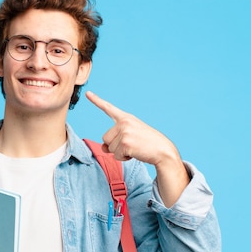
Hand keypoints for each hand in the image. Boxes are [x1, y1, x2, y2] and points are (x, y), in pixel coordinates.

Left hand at [85, 91, 189, 206]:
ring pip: (110, 148)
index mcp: (126, 118)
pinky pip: (116, 155)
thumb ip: (115, 140)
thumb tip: (103, 148)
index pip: (109, 108)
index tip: (88, 93)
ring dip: (120, 153)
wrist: (163, 150)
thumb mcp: (130, 137)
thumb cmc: (147, 144)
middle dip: (115, 146)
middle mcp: (124, 122)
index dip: (97, 101)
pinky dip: (124, 158)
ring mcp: (124, 132)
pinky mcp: (125, 143)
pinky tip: (135, 153)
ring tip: (135, 148)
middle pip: (105, 138)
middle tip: (132, 144)